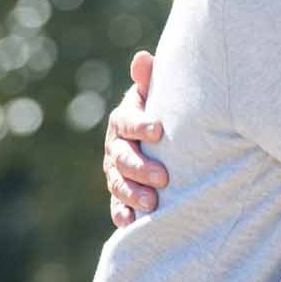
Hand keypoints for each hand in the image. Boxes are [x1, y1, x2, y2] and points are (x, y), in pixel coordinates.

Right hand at [103, 49, 169, 226]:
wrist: (163, 136)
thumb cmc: (164, 110)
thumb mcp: (158, 94)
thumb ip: (150, 80)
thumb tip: (142, 58)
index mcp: (123, 119)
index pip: (127, 121)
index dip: (141, 125)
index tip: (159, 129)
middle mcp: (115, 145)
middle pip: (121, 157)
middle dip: (140, 167)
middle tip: (163, 177)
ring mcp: (115, 171)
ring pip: (118, 183)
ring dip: (133, 194)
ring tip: (153, 203)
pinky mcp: (120, 193)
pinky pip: (117, 206)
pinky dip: (123, 215)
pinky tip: (132, 223)